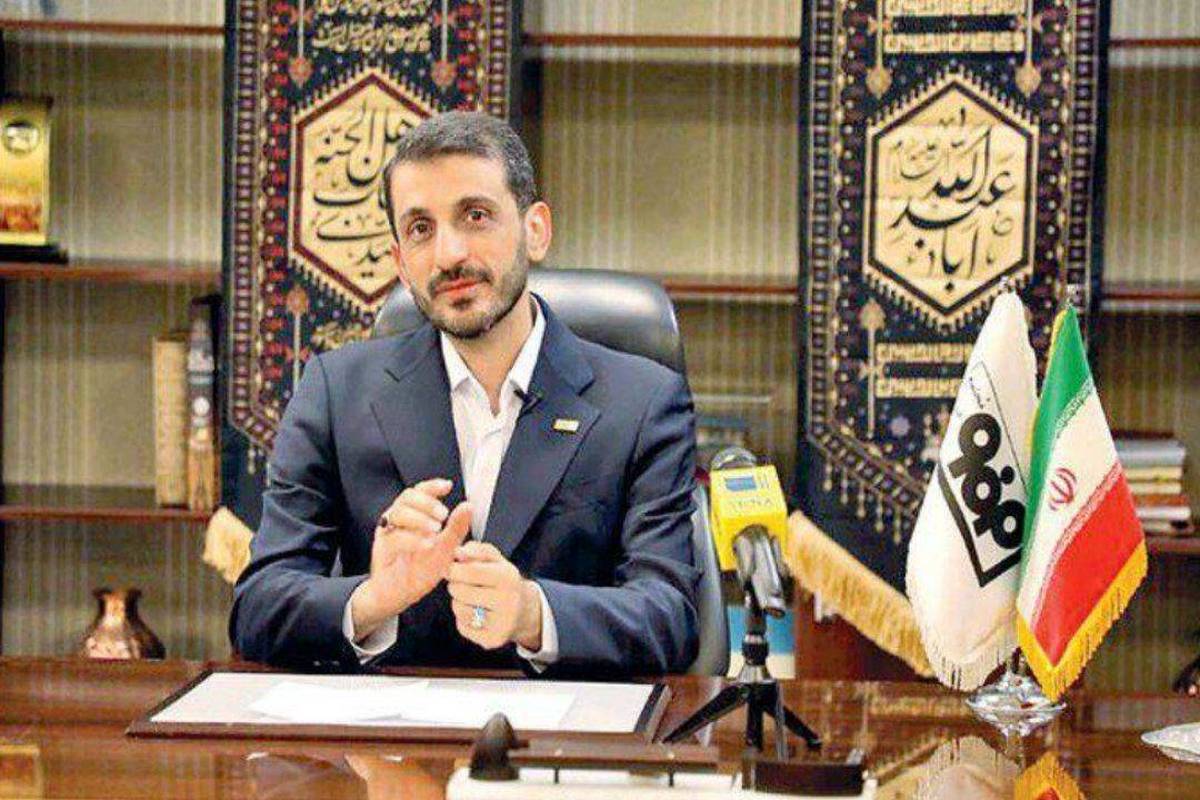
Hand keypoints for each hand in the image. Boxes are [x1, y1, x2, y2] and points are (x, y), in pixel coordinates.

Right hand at [350, 478, 471, 639]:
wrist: (399, 595)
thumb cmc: (419, 571)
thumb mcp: (445, 549)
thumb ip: (456, 528)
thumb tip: (468, 506)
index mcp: (413, 515)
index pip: (420, 492)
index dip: (432, 486)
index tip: (447, 487)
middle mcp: (398, 520)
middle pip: (407, 497)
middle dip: (427, 502)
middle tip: (443, 515)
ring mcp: (388, 533)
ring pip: (398, 512)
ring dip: (419, 518)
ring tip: (436, 530)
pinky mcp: (382, 549)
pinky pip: (394, 538)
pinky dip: (412, 539)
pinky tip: (426, 544)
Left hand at [447, 542, 541, 650]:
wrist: (524, 610)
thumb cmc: (504, 581)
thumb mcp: (495, 559)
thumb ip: (476, 550)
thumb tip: (458, 552)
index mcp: (508, 577)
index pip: (470, 571)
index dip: (454, 569)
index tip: (450, 568)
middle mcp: (508, 601)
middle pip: (460, 591)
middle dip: (455, 585)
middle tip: (462, 583)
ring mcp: (501, 623)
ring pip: (459, 609)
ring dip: (458, 602)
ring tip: (471, 598)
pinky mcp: (492, 640)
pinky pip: (462, 626)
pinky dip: (463, 619)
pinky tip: (476, 613)